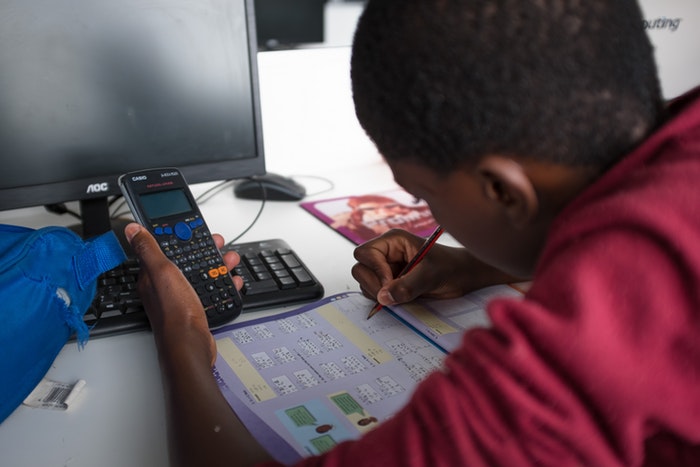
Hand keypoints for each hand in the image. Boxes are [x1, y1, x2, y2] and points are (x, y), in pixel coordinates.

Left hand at [124, 223, 272, 465]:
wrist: (190, 346)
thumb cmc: (174, 312)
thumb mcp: (161, 272)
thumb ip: (148, 249)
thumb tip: (132, 229)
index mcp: (153, 276)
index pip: (164, 248)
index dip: (180, 237)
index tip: (195, 229)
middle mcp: (165, 288)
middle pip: (185, 261)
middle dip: (204, 250)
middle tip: (219, 244)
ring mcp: (181, 300)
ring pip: (200, 275)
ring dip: (217, 266)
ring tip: (230, 261)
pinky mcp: (195, 310)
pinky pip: (209, 292)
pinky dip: (222, 285)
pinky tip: (231, 283)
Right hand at [352, 229, 517, 305]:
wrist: (463, 277)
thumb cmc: (450, 267)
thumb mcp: (431, 275)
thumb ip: (408, 285)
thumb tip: (384, 297)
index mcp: (393, 240)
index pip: (365, 253)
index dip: (374, 269)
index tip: (391, 282)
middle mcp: (386, 253)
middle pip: (360, 267)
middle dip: (373, 283)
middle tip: (393, 294)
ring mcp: (386, 268)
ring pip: (364, 282)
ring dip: (377, 293)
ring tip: (401, 295)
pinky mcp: (389, 282)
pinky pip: (374, 291)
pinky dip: (382, 299)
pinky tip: (401, 298)